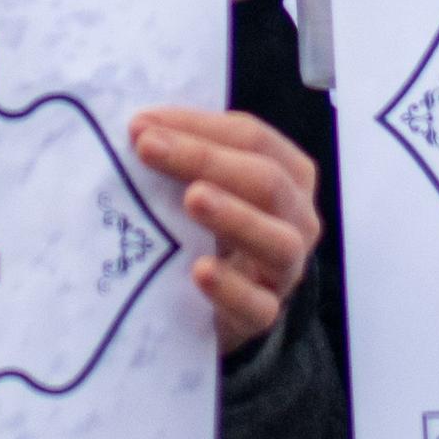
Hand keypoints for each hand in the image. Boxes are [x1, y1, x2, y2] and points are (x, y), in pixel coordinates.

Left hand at [131, 105, 319, 350]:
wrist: (228, 300)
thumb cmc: (215, 225)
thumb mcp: (211, 182)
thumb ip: (189, 153)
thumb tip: (140, 127)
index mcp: (290, 172)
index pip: (251, 137)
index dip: (198, 126)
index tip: (142, 124)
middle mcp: (299, 217)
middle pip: (264, 180)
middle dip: (204, 158)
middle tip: (148, 148)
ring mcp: (287, 269)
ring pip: (278, 240)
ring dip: (234, 216)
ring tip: (192, 198)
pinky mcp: (266, 314)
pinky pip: (258, 305)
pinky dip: (231, 288)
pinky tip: (201, 271)